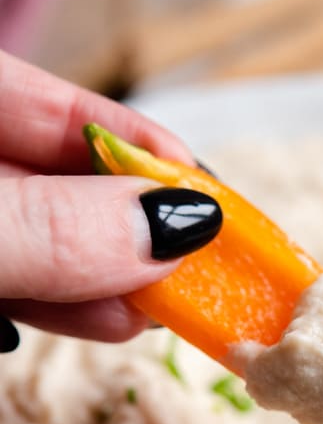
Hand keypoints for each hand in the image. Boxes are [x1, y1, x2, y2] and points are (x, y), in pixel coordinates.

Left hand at [0, 51, 221, 349]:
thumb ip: (49, 228)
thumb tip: (173, 226)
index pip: (45, 101)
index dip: (131, 138)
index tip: (203, 186)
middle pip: (54, 175)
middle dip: (131, 218)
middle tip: (202, 259)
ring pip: (36, 237)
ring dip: (106, 275)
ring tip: (167, 305)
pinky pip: (9, 284)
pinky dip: (57, 305)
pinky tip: (108, 322)